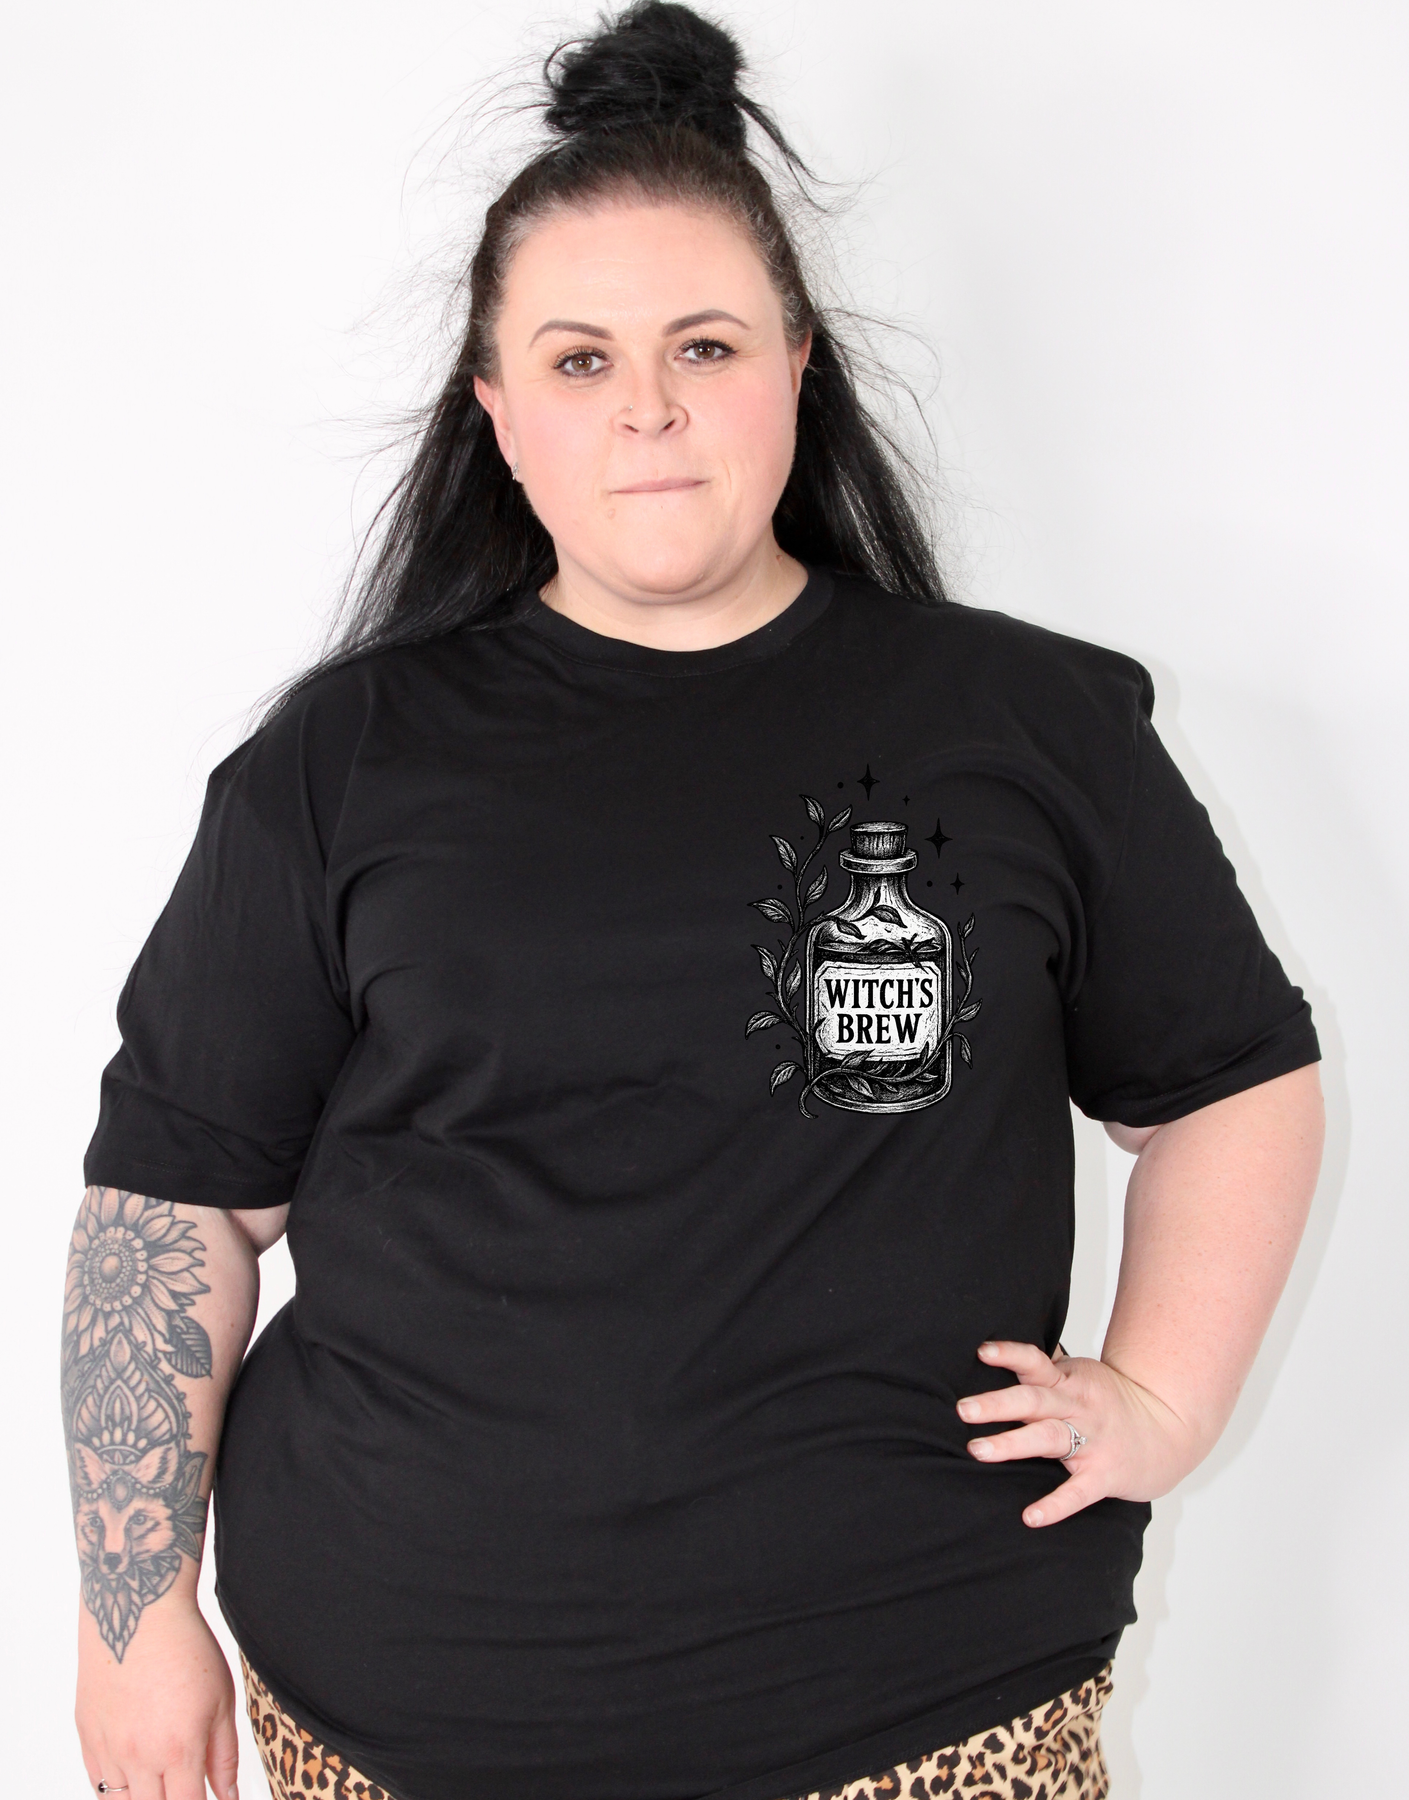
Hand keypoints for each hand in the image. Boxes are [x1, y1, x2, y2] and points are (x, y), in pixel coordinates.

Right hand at [76, 1599, 239, 1799]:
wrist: (138, 1613)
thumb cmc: (186, 1649)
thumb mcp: (222, 1700)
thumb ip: (224, 1756)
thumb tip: (227, 1796)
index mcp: (178, 1750)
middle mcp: (138, 1758)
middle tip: (185, 1787)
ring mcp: (108, 1750)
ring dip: (145, 1799)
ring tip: (163, 1783)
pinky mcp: (86, 1737)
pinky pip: (98, 1783)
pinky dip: (118, 1788)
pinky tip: (136, 1776)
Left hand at [956, 1340, 1204, 1527]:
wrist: (1168, 1429)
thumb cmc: (1110, 1400)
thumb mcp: (1081, 1375)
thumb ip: (1044, 1368)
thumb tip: (996, 1350)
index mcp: (1069, 1382)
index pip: (1036, 1362)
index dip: (1010, 1355)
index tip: (982, 1351)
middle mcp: (1077, 1408)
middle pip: (1033, 1401)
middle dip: (997, 1404)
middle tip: (963, 1409)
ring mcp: (1091, 1441)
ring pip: (1047, 1439)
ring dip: (1011, 1444)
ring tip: (977, 1450)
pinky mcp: (1103, 1475)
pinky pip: (1077, 1492)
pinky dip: (1055, 1505)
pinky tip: (1030, 1517)